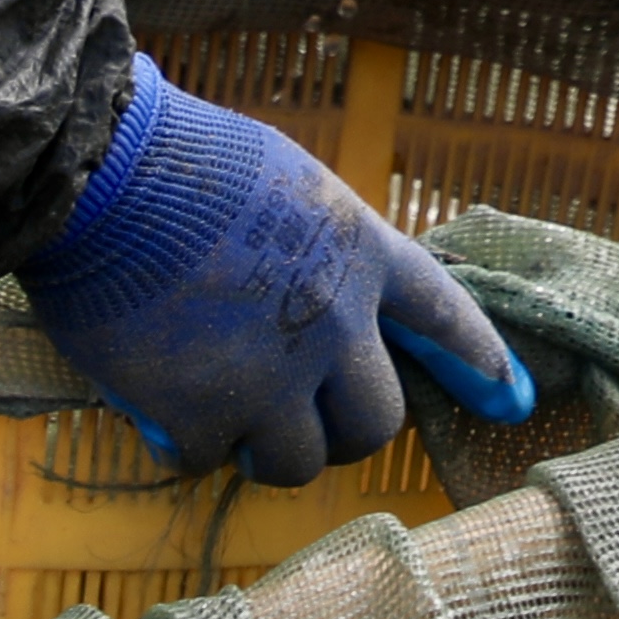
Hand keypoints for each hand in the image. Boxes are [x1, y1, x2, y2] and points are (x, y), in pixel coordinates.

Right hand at [18, 62, 534, 483]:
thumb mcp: (284, 182)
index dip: (478, 359)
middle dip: (343, 431)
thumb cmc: (183, 157)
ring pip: (299, 461)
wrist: (108, 173)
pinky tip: (158, 408)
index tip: (511, 396)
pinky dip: (183, 443)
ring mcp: (276, 378)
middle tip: (300, 422)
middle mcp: (336, 324)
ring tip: (224, 419)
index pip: (442, 315)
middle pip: (378, 421)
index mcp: (361, 253)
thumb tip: (300, 297)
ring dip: (262, 448)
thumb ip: (310, 252)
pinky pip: (209, 458)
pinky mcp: (208, 415)